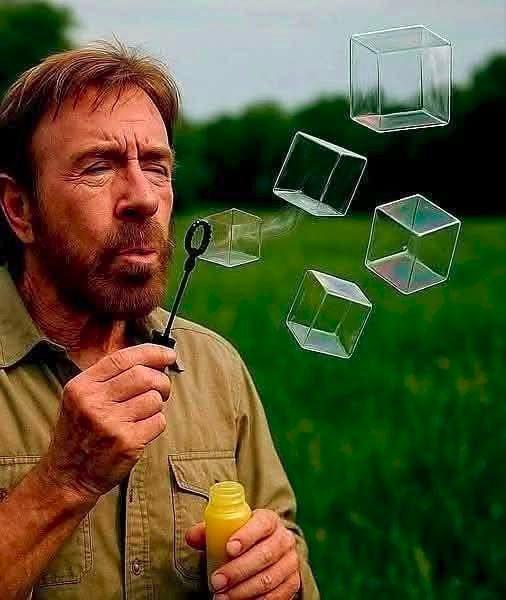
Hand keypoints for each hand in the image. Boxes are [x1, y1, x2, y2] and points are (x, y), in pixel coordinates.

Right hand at [39, 343, 175, 501]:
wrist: (68, 476)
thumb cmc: (81, 433)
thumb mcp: (81, 398)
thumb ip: (109, 377)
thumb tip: (152, 359)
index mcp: (82, 386)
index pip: (123, 358)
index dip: (151, 353)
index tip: (168, 355)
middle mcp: (93, 402)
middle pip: (144, 376)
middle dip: (161, 380)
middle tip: (162, 389)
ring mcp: (110, 423)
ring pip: (154, 398)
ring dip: (157, 404)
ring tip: (145, 413)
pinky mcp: (127, 442)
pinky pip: (158, 421)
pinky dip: (156, 423)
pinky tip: (142, 430)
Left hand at [186, 509, 300, 598]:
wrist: (265, 550)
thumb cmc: (240, 539)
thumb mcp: (227, 530)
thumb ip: (209, 531)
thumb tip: (191, 537)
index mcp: (269, 520)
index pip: (262, 524)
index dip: (247, 536)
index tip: (228, 548)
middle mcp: (283, 539)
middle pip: (265, 555)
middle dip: (238, 570)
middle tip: (216, 581)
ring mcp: (290, 562)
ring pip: (270, 579)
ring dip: (243, 591)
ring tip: (221, 597)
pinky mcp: (292, 583)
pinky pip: (277, 596)